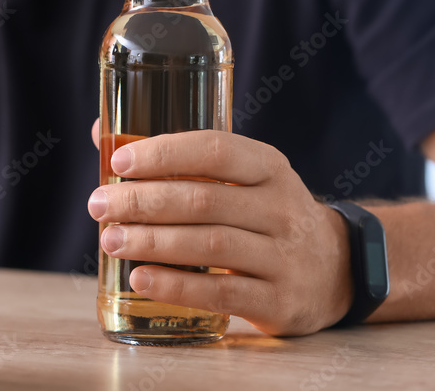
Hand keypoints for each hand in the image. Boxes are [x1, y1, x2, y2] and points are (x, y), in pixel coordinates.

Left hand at [88, 120, 352, 335]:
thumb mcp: (242, 178)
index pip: (216, 150)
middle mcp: (281, 207)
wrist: (335, 269)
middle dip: (143, 201)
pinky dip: (176, 285)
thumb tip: (102, 133)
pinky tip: (140, 279)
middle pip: (204, 199)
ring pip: (211, 244)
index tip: (119, 161)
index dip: (165, 153)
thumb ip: (180, 159)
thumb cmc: (264, 214)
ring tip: (110, 240)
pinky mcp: (279, 301)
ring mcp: (284, 256)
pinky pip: (222, 292)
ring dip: (152, 242)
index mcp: (269, 167)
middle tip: (99, 205)